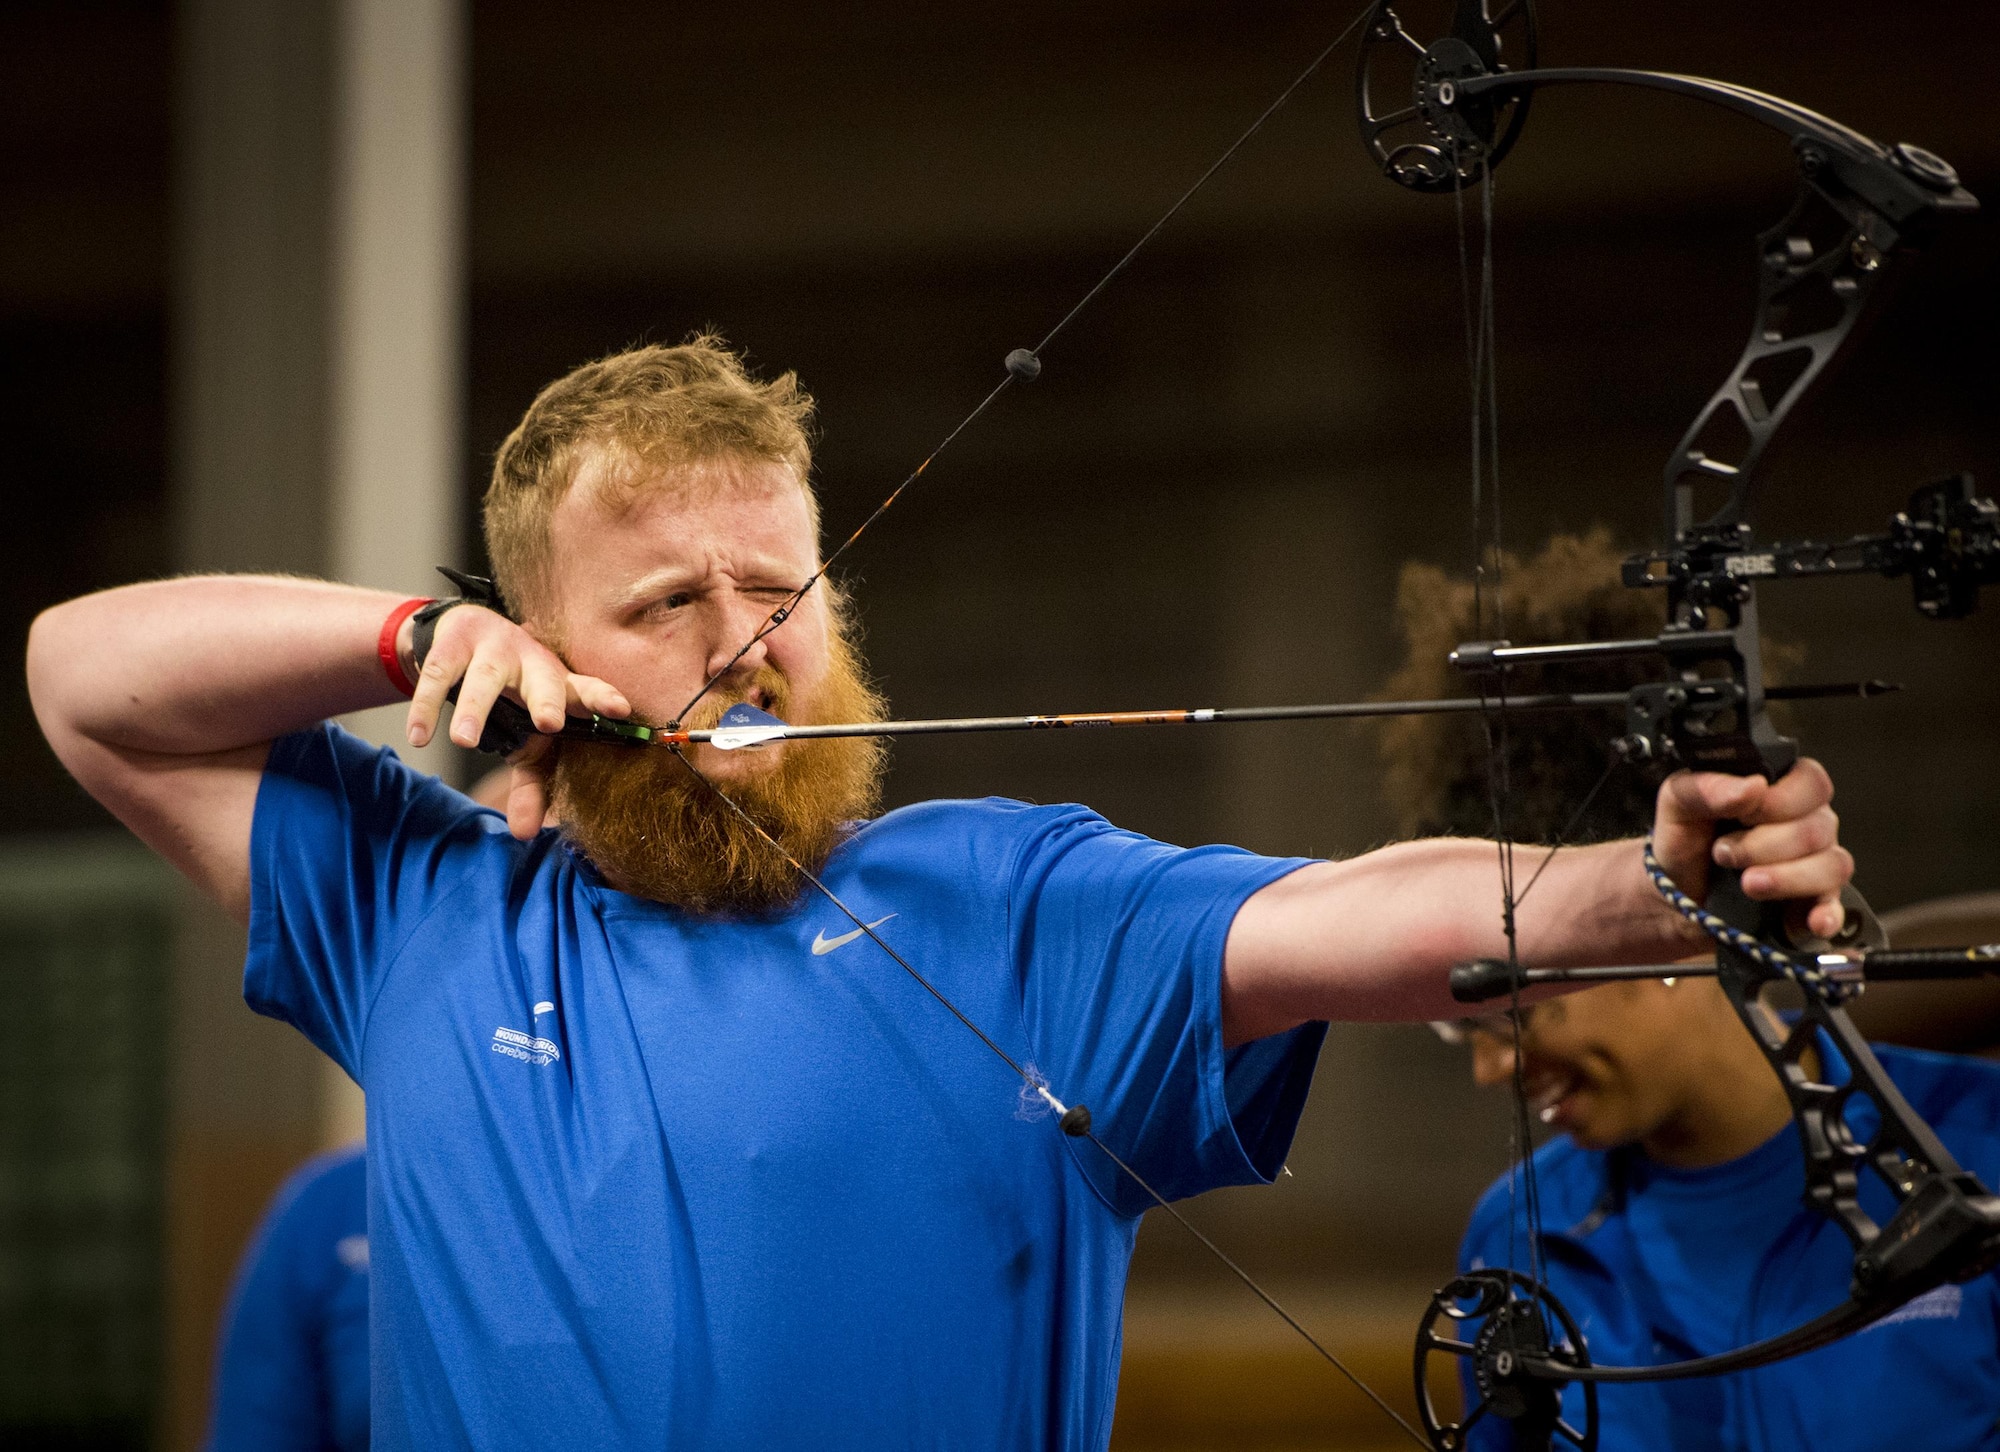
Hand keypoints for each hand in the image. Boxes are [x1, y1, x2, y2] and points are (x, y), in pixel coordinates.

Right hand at [404, 606, 628, 839]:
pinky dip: (425, 707)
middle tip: (549, 724)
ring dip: (474, 710)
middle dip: (548, 700)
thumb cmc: (509, 694)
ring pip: (485, 679)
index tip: (621, 710)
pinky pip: (437, 676)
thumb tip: (525, 834)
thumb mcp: (523, 736)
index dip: (603, 699)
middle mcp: (532, 661)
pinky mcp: (452, 644)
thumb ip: (530, 784)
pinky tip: (419, 736)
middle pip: (545, 680)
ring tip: (464, 742)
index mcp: (559, 684)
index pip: (587, 691)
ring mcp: (492, 648)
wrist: (461, 632)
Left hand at [1651, 759, 1851, 939]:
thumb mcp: (1678, 803)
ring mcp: (1817, 864)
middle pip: (1818, 828)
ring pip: (1831, 865)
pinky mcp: (1814, 904)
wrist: (1674, 896)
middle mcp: (1809, 823)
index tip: (1741, 817)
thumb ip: (1707, 787)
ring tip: (1747, 883)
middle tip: (1724, 853)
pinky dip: (1827, 914)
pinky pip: (1837, 908)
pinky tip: (1812, 921)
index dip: (1779, 801)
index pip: (1812, 781)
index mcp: (1782, 789)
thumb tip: (1753, 786)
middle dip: (1765, 844)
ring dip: (1786, 877)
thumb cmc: (1684, 842)